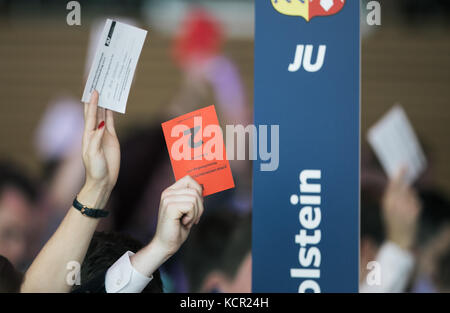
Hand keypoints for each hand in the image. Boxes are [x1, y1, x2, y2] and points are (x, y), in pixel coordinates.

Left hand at [78, 91, 119, 208]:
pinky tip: (112, 104)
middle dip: (94, 98)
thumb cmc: (95, 169)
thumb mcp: (93, 155)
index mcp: (88, 135)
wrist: (103, 180)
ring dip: (103, 102)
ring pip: (103, 114)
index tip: (94, 90)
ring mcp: (103, 134)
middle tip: (95, 84)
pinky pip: (112, 121)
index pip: (90, 115)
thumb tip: (102, 124)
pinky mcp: (112, 138)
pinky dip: (111, 112)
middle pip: (94, 111)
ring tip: (105, 89)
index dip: (92, 103)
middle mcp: (95, 131)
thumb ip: (97, 139)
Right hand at [151, 176, 203, 257]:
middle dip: (200, 206)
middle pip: (195, 190)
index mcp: (170, 192)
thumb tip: (203, 187)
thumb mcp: (187, 209)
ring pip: (195, 198)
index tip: (197, 205)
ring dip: (196, 213)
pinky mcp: (170, 207)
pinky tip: (184, 223)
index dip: (198, 190)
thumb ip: (192, 197)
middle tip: (192, 218)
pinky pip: (191, 206)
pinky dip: (192, 217)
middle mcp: (168, 193)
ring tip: (187, 221)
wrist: (166, 244)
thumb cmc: (177, 228)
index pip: (189, 179)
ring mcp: (168, 199)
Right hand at [382, 167, 421, 249]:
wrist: (399, 239)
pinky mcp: (414, 213)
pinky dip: (415, 203)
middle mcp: (395, 204)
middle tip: (404, 165)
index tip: (401, 165)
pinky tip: (411, 210)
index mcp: (387, 203)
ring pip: (410, 192)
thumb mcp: (388, 209)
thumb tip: (403, 185)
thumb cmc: (393, 222)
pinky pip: (416, 201)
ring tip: (406, 205)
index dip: (397, 175)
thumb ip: (393, 197)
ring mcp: (405, 208)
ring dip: (410, 194)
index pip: (393, 185)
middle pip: (401, 185)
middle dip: (402, 175)